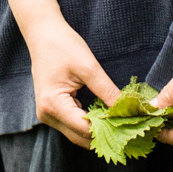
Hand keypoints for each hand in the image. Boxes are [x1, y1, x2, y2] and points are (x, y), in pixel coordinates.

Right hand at [25, 19, 120, 148]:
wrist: (42, 34)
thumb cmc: (63, 46)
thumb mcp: (88, 67)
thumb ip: (107, 91)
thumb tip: (126, 109)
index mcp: (53, 105)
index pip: (85, 129)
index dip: (108, 130)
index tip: (130, 126)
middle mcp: (47, 115)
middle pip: (80, 137)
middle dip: (104, 135)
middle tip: (128, 130)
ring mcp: (47, 114)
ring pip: (76, 134)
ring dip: (97, 131)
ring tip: (119, 124)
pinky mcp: (51, 110)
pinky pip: (72, 124)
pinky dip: (88, 124)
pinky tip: (105, 117)